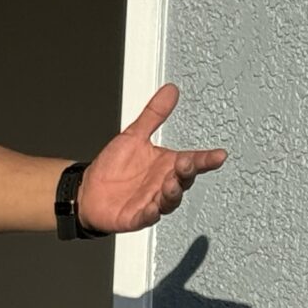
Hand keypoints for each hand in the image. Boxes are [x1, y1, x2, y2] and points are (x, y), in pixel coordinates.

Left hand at [77, 84, 226, 233]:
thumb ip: (153, 115)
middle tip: (187, 162)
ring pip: (169, 201)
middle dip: (187, 172)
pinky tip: (152, 208)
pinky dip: (151, 213)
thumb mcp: (133, 136)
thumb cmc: (114, 167)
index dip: (206, 159)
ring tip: (170, 183)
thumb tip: (170, 90)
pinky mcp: (135, 217)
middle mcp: (163, 184)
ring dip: (172, 193)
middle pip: (184, 180)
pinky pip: (147, 217)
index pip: (192, 162)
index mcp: (167, 165)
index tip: (219, 155)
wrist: (88, 190)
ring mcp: (151, 202)